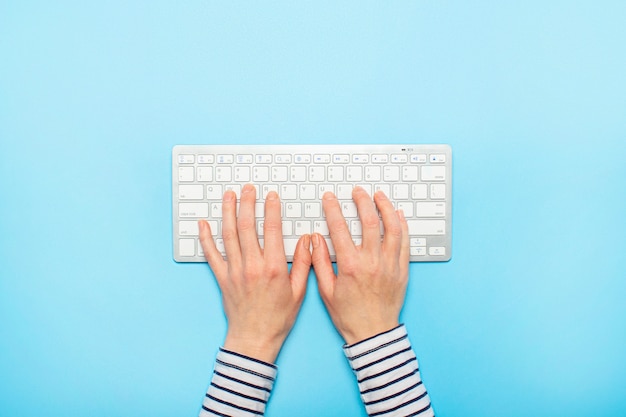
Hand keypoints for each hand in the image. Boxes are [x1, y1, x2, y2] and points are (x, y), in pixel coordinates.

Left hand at [198, 184, 311, 362]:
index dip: (272, 209)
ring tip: (228, 196)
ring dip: (227, 213)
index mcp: (274, 267)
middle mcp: (253, 266)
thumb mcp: (299, 292)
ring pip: (229, 235)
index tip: (272, 196)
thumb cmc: (279, 318)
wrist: (255, 339)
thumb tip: (307, 239)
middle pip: (247, 227)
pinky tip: (203, 224)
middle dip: (248, 203)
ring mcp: (235, 271)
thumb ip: (304, 263)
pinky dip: (205, 238)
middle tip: (248, 188)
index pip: (272, 230)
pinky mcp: (223, 279)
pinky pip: (211, 255)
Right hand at [311, 187, 409, 344]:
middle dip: (362, 201)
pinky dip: (402, 225)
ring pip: (391, 227)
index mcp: (350, 266)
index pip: (339, 228)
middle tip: (357, 191)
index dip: (333, 209)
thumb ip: (320, 262)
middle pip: (369, 221)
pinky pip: (405, 242)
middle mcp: (372, 262)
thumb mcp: (326, 290)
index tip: (329, 198)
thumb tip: (315, 239)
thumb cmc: (348, 315)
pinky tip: (397, 215)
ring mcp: (390, 265)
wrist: (373, 333)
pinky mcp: (402, 270)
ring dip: (385, 207)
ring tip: (379, 196)